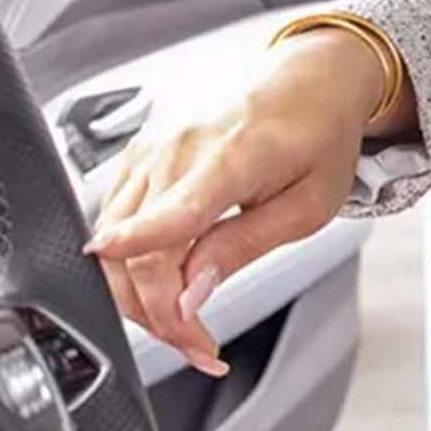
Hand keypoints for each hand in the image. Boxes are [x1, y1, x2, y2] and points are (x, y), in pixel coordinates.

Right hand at [85, 29, 390, 373]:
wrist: (308, 84)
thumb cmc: (316, 139)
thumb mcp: (308, 206)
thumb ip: (244, 246)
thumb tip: (191, 293)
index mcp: (231, 156)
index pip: (173, 211)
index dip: (144, 255)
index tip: (129, 290)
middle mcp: (177, 148)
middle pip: (135, 249)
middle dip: (159, 313)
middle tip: (198, 346)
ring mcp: (151, 149)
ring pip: (113, 242)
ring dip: (141, 296)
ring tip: (185, 325)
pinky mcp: (139, 156)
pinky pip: (115, 221)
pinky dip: (132, 264)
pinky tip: (166, 286)